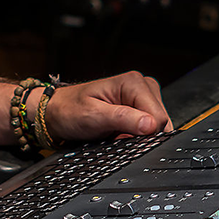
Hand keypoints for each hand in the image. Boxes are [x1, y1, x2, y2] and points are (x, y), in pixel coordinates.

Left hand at [45, 71, 172, 141]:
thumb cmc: (70, 111)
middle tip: (116, 133)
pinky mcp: (140, 108)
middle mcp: (142, 86)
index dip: (144, 133)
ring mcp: (142, 97)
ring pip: (156, 126)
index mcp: (133, 82)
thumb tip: (150, 125)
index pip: (159, 116)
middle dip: (141, 135)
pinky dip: (135, 135)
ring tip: (115, 131)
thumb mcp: (94, 116)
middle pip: (160, 121)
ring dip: (137, 136)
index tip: (122, 135)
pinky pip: (149, 127)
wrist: (58, 113)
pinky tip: (120, 131)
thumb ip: (123, 119)